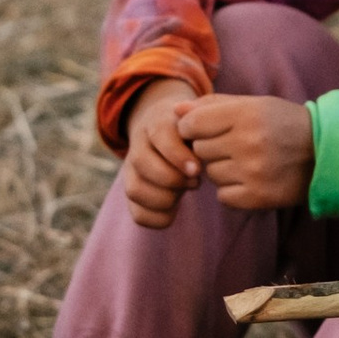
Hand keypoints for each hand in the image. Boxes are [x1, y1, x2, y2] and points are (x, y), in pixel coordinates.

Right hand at [120, 79, 202, 229]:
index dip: (178, 156)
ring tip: (183, 192)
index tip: (198, 170)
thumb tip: (201, 148)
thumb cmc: (195, 130)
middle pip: (141, 163)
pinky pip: (138, 214)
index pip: (160, 135)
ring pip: (135, 190)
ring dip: (164, 199)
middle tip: (195, 181)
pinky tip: (175, 209)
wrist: (170, 130)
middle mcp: (138, 145)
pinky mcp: (134, 191)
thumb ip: (208, 124)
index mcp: (157, 122)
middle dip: (172, 179)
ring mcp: (131, 170)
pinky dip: (158, 218)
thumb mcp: (203, 119)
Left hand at [175, 93, 315, 214]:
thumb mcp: (254, 105)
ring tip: (246, 161)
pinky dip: (232, 190)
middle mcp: (248, 143)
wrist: (325, 154)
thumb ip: (213, 105)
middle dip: (211, 147)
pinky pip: (223, 196)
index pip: (191, 123)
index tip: (203, 128)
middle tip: (233, 144)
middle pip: (199, 149)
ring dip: (222, 169)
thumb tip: (176, 110)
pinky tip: (251, 179)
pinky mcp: (258, 197)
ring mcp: (253, 172)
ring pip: (210, 174)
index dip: (192, 126)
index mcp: (246, 114)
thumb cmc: (283, 124)